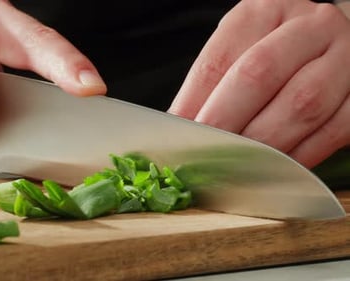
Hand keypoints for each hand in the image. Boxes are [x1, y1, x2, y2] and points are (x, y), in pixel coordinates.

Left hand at [169, 0, 349, 168]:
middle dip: (224, 121)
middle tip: (201, 152)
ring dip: (261, 143)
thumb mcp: (243, 51)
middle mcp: (309, 27)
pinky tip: (274, 168)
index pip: (221, 58)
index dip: (194, 99)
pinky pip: (331, 131)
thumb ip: (214, 83)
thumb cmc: (280, 52)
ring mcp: (344, 59)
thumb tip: (182, 125)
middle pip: (258, 74)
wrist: (337, 47)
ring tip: (233, 165)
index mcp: (265, 12)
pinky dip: (299, 155)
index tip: (177, 131)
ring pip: (300, 105)